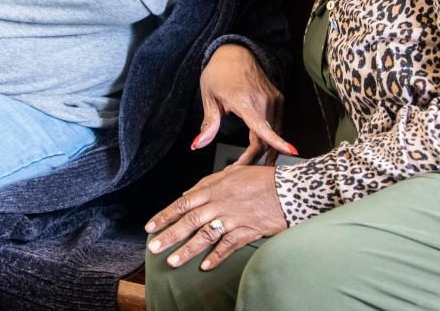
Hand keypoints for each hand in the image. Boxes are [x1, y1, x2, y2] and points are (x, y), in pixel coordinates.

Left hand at [145, 165, 287, 270]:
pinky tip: (205, 266)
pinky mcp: (247, 230)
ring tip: (172, 260)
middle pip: (189, 220)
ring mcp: (233, 218)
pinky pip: (228, 245)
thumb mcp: (232, 172)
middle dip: (169, 234)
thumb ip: (208, 183)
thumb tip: (188, 193)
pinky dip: (216, 256)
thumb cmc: (261, 179)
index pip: (183, 202)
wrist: (289, 188)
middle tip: (154, 246)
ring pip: (205, 235)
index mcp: (214, 188)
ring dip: (187, 249)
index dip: (165, 215)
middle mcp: (220, 203)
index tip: (150, 226)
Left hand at [193, 44, 292, 165]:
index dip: (276, 141)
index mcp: (243, 100)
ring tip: (246, 161)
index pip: (262, 125)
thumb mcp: (208, 97)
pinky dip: (271, 138)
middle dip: (253, 158)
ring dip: (263, 150)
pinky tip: (262, 147)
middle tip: (236, 169)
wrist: (235, 52)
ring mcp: (273, 99)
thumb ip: (209, 124)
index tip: (290, 152)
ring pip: (273, 134)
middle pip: (264, 139)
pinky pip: (276, 125)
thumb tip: (197, 145)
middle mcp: (262, 100)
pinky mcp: (278, 99)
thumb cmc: (218, 73)